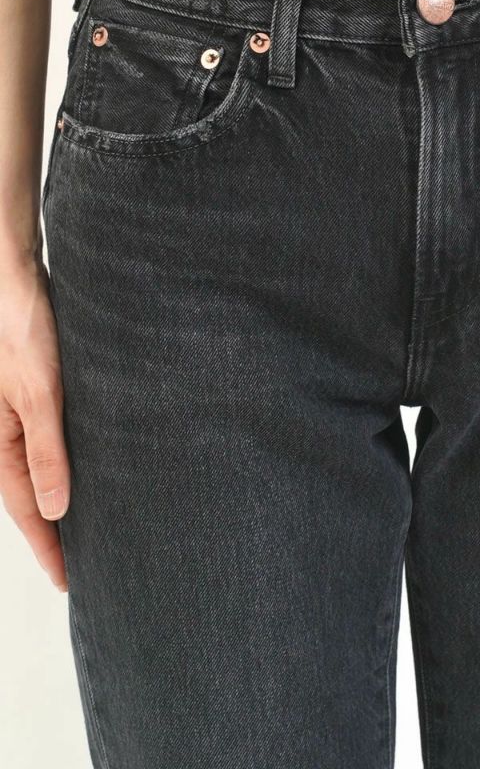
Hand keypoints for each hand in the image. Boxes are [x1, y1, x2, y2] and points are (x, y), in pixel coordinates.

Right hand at [0, 260, 69, 589]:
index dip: (48, 546)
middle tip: (82, 565)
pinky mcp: (43, 390)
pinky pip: (52, 438)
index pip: (26, 508)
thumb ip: (47, 450)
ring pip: (43, 466)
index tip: (68, 581)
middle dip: (54, 530)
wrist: (18, 277)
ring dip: (63, 496)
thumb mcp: (39, 394)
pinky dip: (68, 461)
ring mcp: (24, 411)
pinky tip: (91, 467)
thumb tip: (58, 509)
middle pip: (32, 492)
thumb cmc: (23, 329)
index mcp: (0, 439)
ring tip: (91, 525)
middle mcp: (8, 430)